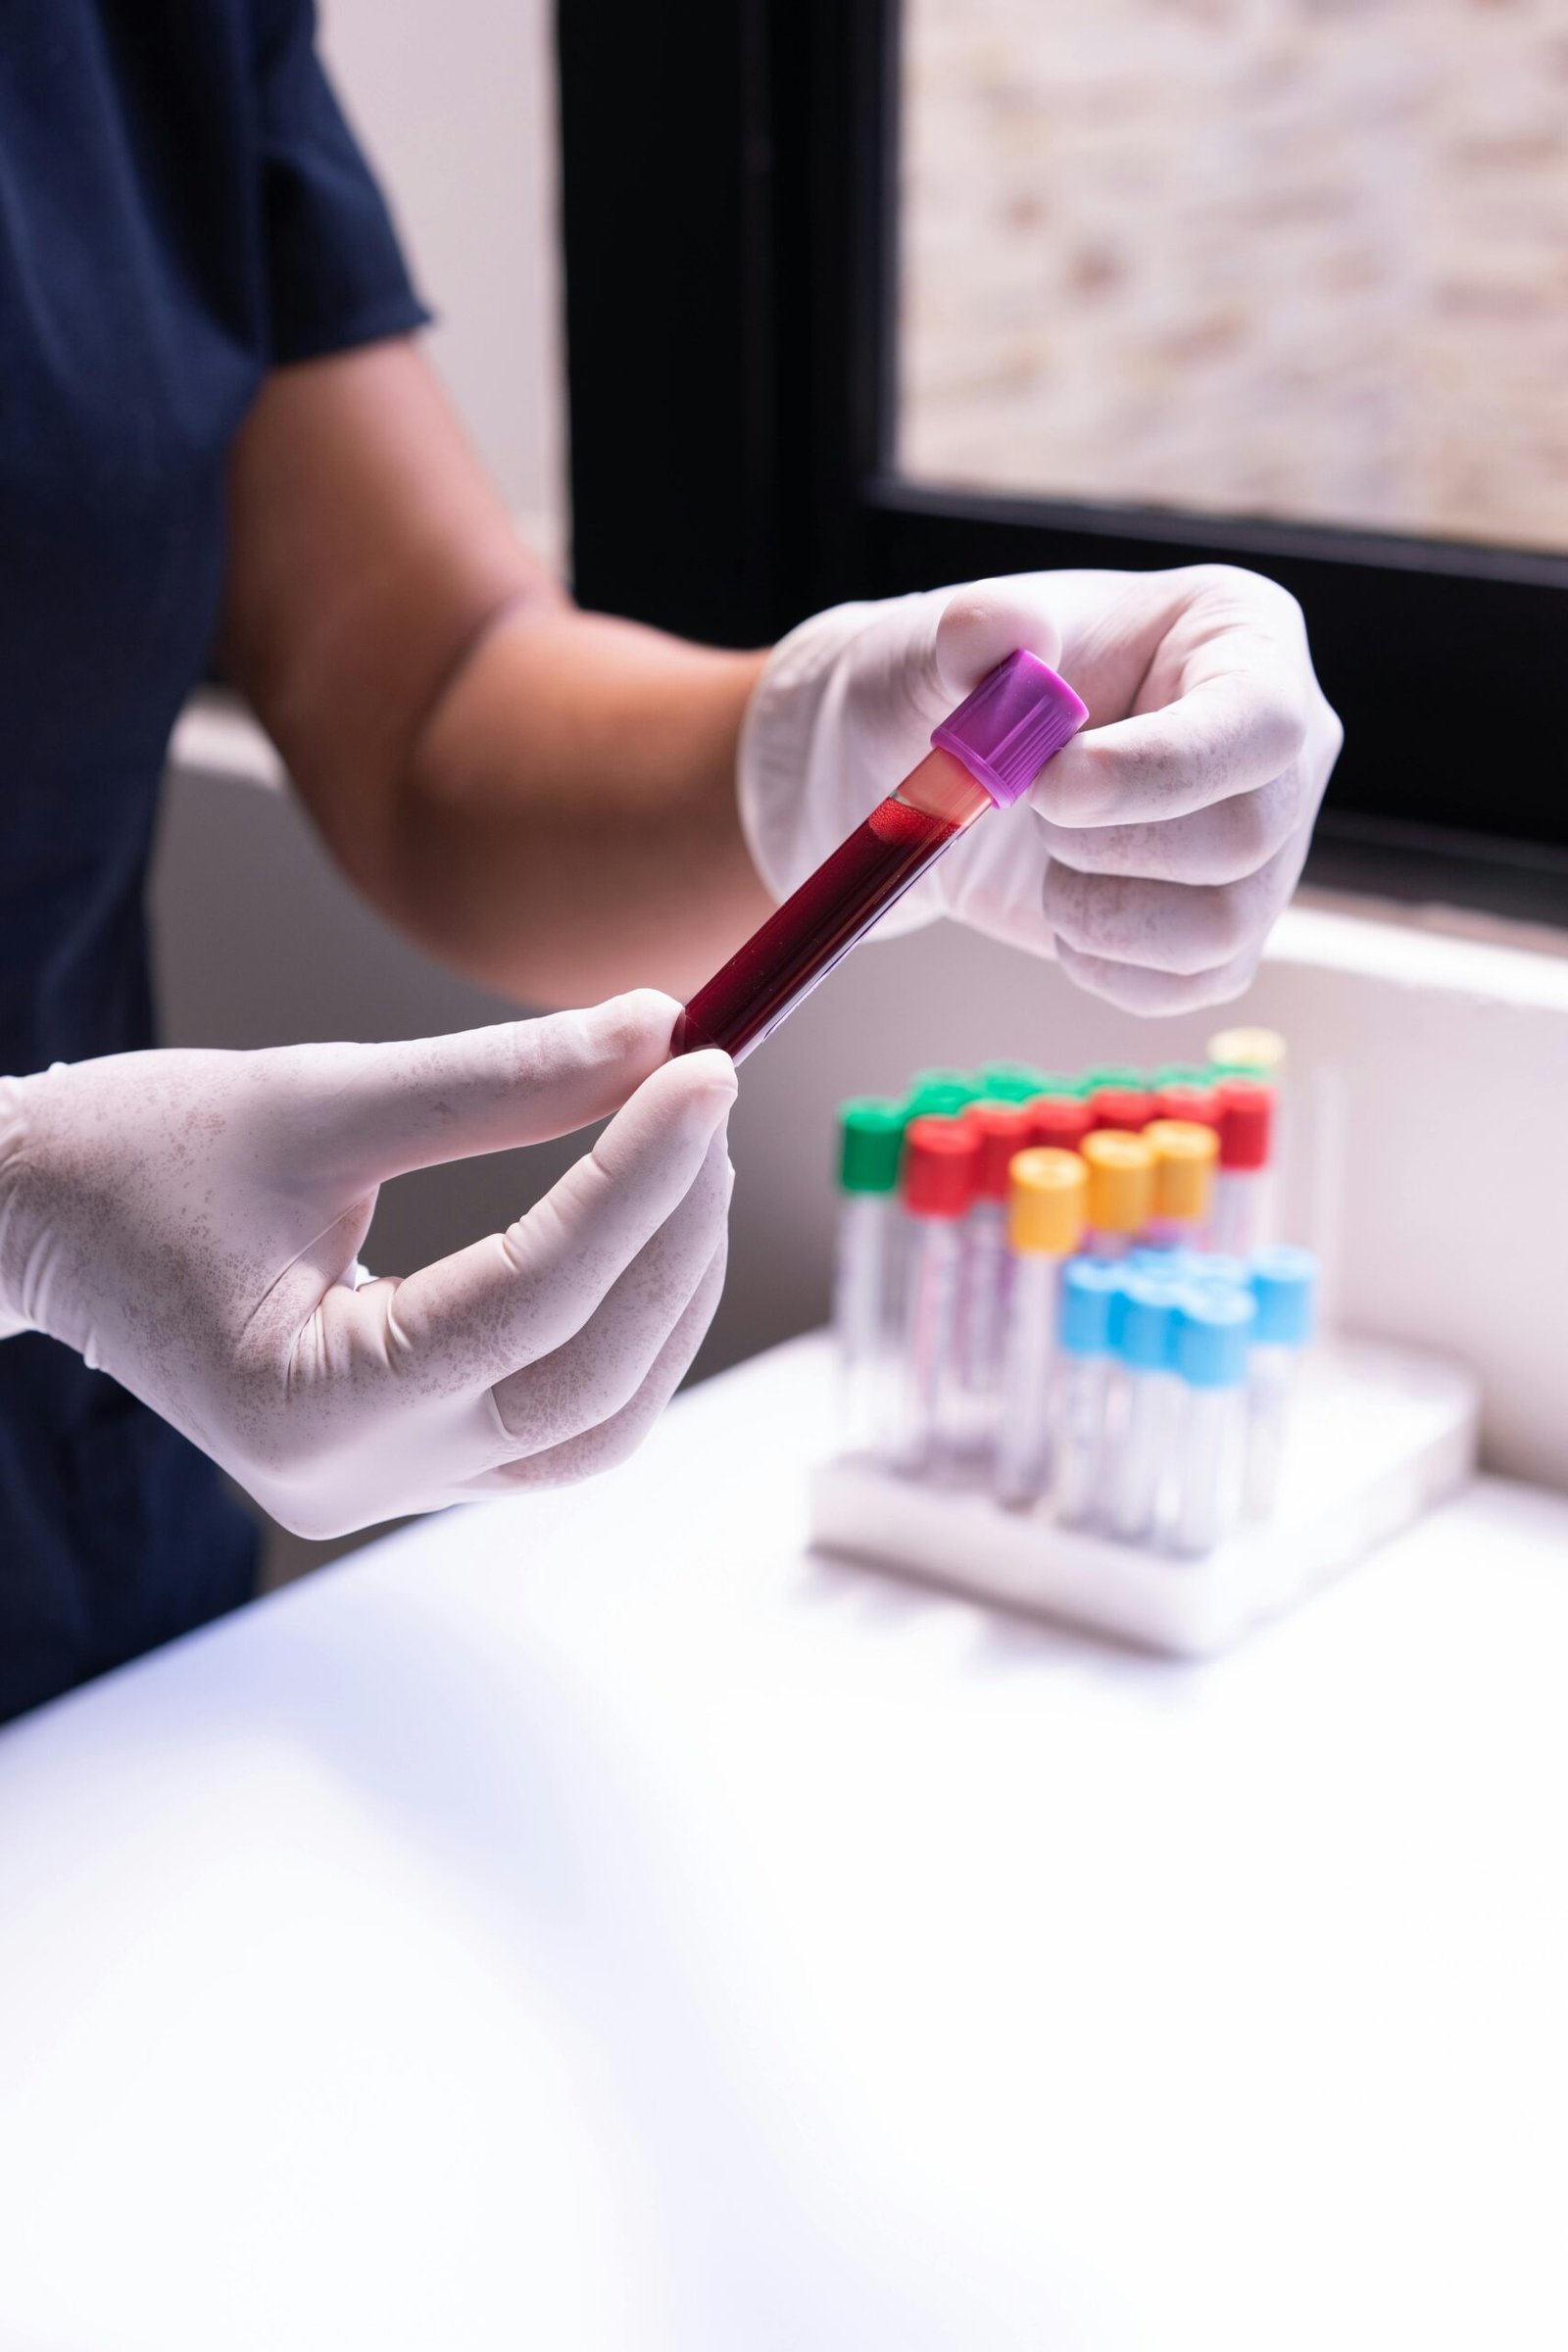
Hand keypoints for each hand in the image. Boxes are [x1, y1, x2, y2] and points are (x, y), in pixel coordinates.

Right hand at [0, 994, 730, 1537]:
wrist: (36, 1225)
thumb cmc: (132, 1159)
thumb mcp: (313, 1097)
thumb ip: (496, 1079)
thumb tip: (657, 1031)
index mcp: (308, 1405)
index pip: (531, 1298)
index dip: (638, 1179)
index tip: (703, 1067)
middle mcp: (358, 1480)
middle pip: (589, 1382)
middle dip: (673, 1235)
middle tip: (704, 1096)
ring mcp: (391, 1487)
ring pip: (596, 1419)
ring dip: (665, 1290)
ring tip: (686, 1153)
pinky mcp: (412, 1461)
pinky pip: (559, 1414)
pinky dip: (620, 1322)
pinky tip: (642, 1223)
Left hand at [739, 566, 1342, 1011]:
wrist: (945, 776)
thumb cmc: (966, 690)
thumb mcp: (950, 644)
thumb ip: (972, 632)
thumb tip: (998, 630)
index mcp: (1243, 636)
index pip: (1259, 724)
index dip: (1158, 771)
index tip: (1053, 786)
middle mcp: (1282, 744)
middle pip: (1246, 836)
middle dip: (1107, 844)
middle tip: (1033, 810)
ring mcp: (1268, 846)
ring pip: (1222, 927)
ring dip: (1099, 911)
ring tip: (1046, 858)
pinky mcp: (1228, 930)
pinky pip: (1190, 982)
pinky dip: (1102, 963)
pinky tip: (1060, 905)